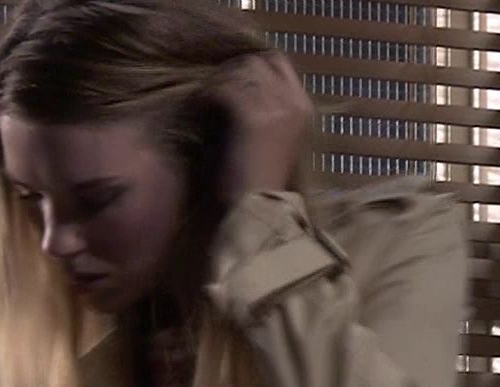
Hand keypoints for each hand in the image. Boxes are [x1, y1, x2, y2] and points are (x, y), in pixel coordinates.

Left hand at [213, 51, 313, 207]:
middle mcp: (295, 102)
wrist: (260, 212)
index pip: (277, 62)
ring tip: (201, 100)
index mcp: (303, 109)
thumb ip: (264, 112)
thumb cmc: (260, 186)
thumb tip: (237, 89)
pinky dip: (207, 96)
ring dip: (216, 82)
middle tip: (210, 89)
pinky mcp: (253, 117)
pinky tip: (196, 109)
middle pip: (257, 61)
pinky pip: (225, 89)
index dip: (249, 67)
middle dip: (230, 71)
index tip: (228, 80)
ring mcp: (277, 107)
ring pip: (239, 72)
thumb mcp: (270, 141)